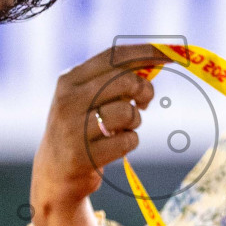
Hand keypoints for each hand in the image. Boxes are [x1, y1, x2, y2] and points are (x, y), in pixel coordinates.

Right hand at [30, 44, 159, 225]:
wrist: (55, 172)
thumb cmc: (81, 128)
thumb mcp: (87, 98)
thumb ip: (113, 80)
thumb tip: (155, 61)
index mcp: (69, 80)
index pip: (114, 56)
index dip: (146, 53)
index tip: (171, 55)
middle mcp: (68, 101)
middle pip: (125, 80)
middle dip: (144, 89)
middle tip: (144, 102)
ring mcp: (74, 129)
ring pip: (128, 112)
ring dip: (135, 121)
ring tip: (122, 128)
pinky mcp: (84, 156)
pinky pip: (128, 141)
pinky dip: (130, 142)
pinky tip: (116, 145)